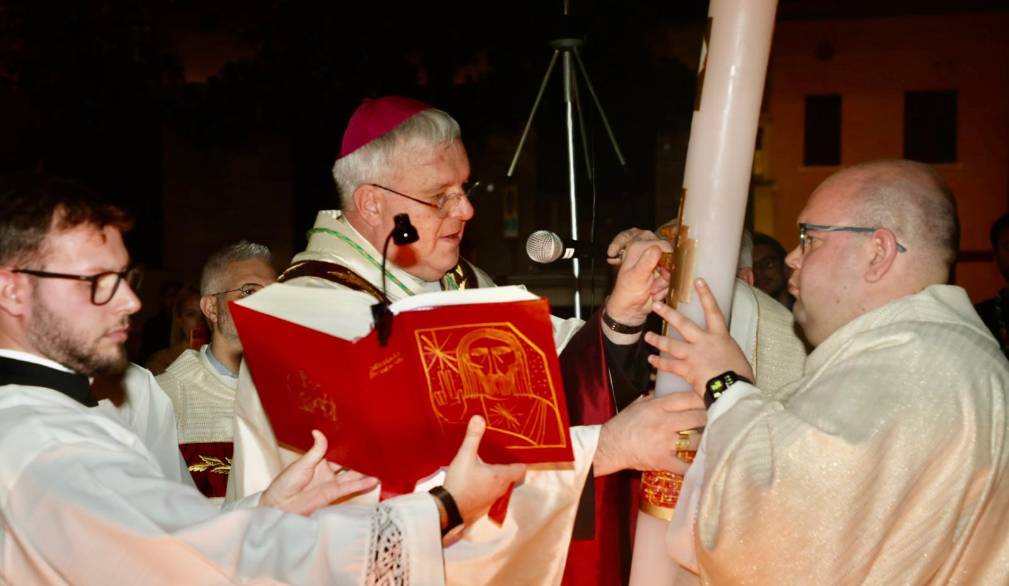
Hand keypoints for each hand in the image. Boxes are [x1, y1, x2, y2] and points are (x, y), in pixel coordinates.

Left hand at [260, 430, 377, 515]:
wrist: (280, 504)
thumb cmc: (286, 482)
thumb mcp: (302, 463)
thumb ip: (316, 450)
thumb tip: (318, 432)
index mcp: (319, 459)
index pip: (337, 449)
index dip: (347, 444)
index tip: (360, 436)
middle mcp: (328, 470)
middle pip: (347, 462)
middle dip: (359, 457)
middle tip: (375, 449)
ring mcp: (332, 482)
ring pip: (352, 474)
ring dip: (364, 471)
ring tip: (380, 465)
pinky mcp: (333, 494)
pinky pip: (350, 488)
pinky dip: (362, 484)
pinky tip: (374, 480)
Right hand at [442, 416, 525, 523]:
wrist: (447, 510)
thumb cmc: (460, 483)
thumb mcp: (465, 456)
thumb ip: (473, 437)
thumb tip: (479, 418)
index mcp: (501, 476)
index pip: (520, 470)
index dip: (520, 461)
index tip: (516, 454)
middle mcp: (500, 490)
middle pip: (511, 478)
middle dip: (507, 468)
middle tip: (499, 457)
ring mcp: (492, 501)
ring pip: (500, 487)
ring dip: (496, 479)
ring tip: (487, 468)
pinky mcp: (482, 508)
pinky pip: (489, 495)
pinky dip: (486, 488)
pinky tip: (474, 482)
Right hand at [593, 392, 706, 475]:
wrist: (609, 445)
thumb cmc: (624, 424)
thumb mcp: (640, 404)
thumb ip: (658, 399)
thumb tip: (675, 395)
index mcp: (658, 406)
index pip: (689, 399)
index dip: (703, 400)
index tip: (711, 403)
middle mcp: (664, 422)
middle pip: (698, 418)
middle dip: (709, 419)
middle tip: (717, 422)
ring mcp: (664, 442)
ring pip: (696, 440)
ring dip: (705, 441)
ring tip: (712, 441)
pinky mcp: (662, 460)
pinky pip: (685, 465)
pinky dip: (694, 467)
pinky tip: (702, 465)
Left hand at [605, 228, 672, 331]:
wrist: (630, 309)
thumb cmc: (627, 292)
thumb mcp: (636, 276)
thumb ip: (646, 262)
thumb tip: (657, 248)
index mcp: (637, 246)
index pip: (662, 244)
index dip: (666, 257)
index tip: (662, 271)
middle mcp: (647, 251)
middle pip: (670, 257)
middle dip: (665, 273)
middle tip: (654, 283)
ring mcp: (656, 263)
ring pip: (672, 269)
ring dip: (664, 282)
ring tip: (652, 289)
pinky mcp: (662, 274)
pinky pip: (672, 278)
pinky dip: (665, 287)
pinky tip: (655, 292)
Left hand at [645, 278, 753, 397]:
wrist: (733, 390)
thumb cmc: (740, 375)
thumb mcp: (735, 356)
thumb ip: (724, 350)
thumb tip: (721, 353)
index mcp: (721, 336)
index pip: (713, 310)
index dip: (706, 294)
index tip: (698, 281)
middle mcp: (704, 341)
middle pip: (683, 324)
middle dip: (668, 314)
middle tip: (656, 306)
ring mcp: (693, 354)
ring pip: (671, 344)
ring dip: (657, 340)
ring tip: (647, 336)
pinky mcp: (687, 369)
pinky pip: (669, 364)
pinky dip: (660, 362)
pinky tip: (652, 360)